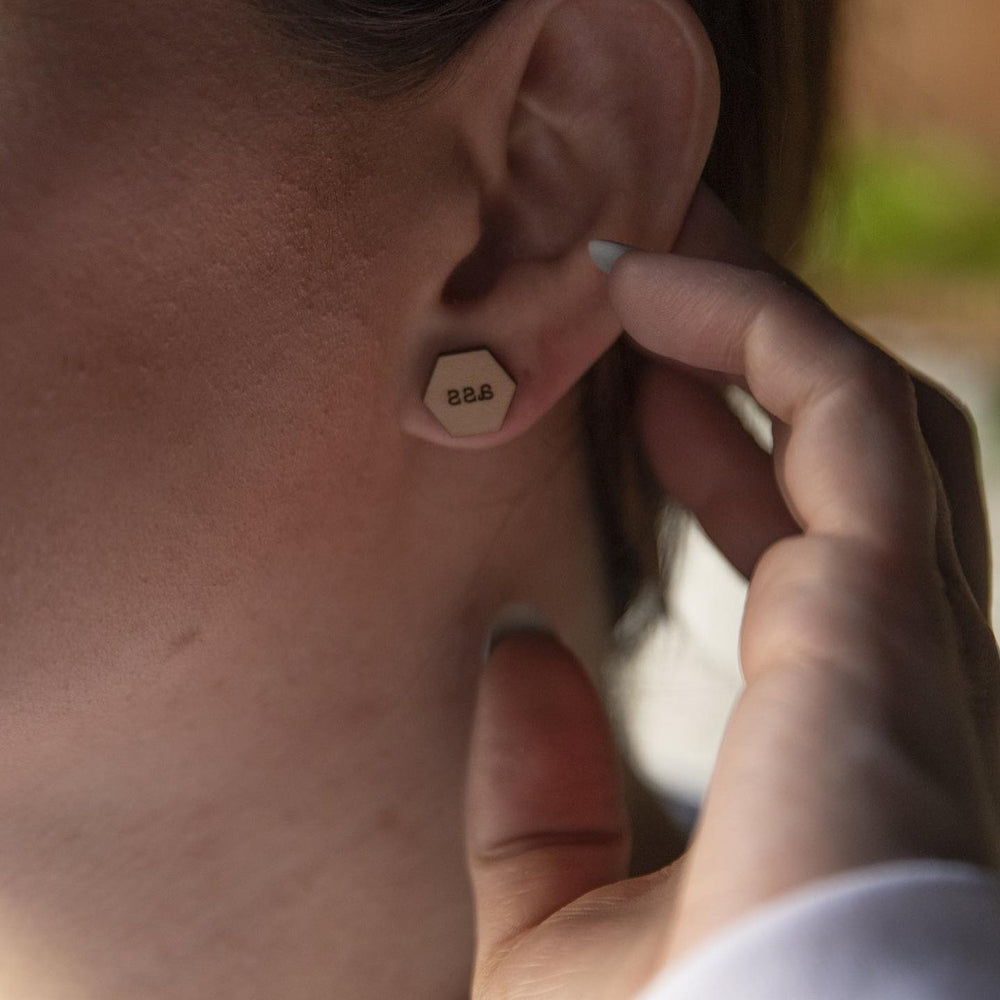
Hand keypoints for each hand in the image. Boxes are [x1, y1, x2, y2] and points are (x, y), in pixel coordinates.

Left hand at [464, 185, 999, 998]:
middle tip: (661, 268)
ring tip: (653, 248)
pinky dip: (756, 329)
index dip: (723, 443)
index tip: (636, 378)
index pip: (804, 535)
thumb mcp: (563, 912)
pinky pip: (840, 412)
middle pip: (847, 450)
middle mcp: (901, 678)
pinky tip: (652, 290)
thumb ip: (543, 790)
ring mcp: (912, 643)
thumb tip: (515, 652)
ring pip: (860, 411)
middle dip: (756, 347)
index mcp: (841, 739)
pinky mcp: (889, 618)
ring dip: (758, 314)